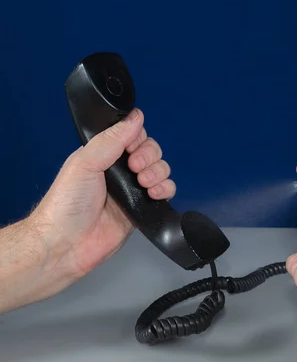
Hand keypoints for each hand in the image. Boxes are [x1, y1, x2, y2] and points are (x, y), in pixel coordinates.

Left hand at [0, 108, 175, 311]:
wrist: (66, 244)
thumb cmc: (67, 203)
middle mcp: (120, 171)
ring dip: (158, 172)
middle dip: (149, 156)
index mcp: (104, 155)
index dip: (138, 138)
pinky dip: (166, 189)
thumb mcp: (85, 162)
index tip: (131, 148)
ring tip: (144, 183)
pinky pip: (165, 192)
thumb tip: (135, 116)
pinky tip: (154, 194)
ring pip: (161, 170)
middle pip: (151, 151)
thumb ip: (111, 139)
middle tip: (134, 168)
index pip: (132, 136)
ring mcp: (133, 190)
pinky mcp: (143, 209)